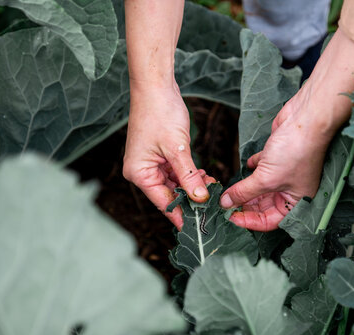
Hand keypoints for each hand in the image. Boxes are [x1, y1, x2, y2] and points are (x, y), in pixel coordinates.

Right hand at [123, 85, 213, 229]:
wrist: (155, 87)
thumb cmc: (160, 113)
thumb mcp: (178, 149)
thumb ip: (189, 176)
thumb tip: (199, 198)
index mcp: (139, 174)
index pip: (164, 203)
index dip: (182, 216)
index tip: (199, 228)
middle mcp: (142, 172)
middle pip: (169, 195)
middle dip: (191, 199)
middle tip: (213, 205)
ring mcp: (150, 163)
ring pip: (175, 184)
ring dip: (193, 187)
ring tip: (212, 187)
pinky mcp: (160, 155)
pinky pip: (176, 172)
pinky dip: (190, 176)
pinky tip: (204, 176)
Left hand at [220, 87, 333, 230]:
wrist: (306, 119)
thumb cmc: (295, 152)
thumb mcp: (266, 178)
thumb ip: (244, 192)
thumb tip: (226, 204)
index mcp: (295, 201)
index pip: (270, 220)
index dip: (250, 221)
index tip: (231, 217)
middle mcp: (291, 189)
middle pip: (263, 204)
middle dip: (244, 204)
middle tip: (225, 203)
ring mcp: (284, 172)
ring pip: (260, 186)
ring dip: (245, 187)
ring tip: (228, 189)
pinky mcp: (278, 156)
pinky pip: (262, 167)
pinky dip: (253, 167)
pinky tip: (246, 165)